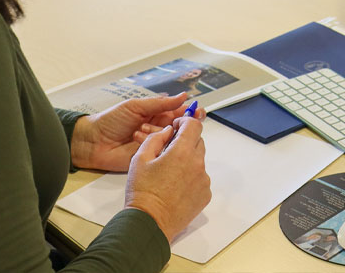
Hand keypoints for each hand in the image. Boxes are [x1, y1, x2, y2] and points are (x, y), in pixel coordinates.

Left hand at [70, 93, 204, 171]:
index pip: (178, 112)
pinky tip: (149, 142)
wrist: (92, 141)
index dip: (190, 112)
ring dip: (165, 134)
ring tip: (148, 130)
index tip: (199, 111)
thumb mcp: (135, 106)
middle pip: (179, 128)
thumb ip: (160, 103)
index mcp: (155, 114)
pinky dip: (159, 148)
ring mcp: (154, 144)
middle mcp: (157, 129)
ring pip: (171, 141)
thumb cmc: (111, 120)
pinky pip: (161, 153)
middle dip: (185, 125)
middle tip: (189, 124)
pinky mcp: (149, 157)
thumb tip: (182, 96)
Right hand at [125, 118, 211, 241]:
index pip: (194, 125)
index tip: (178, 125)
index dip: (185, 121)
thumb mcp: (140, 158)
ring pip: (200, 160)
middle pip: (198, 141)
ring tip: (170, 172)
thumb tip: (167, 131)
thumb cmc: (143, 193)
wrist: (149, 222)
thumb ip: (155, 138)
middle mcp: (197, 164)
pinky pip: (201, 178)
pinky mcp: (205, 194)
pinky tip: (176, 185)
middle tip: (170, 149)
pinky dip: (192, 176)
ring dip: (189, 160)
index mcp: (182, 152)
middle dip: (186, 140)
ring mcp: (203, 180)